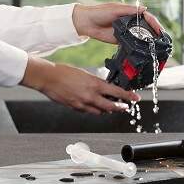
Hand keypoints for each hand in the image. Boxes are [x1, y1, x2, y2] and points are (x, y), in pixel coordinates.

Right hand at [21, 57, 139, 114]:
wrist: (47, 78)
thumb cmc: (63, 72)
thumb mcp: (84, 73)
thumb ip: (94, 82)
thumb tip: (102, 88)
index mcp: (94, 84)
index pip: (117, 92)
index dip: (128, 96)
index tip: (135, 98)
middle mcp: (90, 96)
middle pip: (111, 106)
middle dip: (120, 107)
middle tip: (125, 107)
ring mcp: (82, 104)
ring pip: (100, 111)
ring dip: (106, 110)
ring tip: (109, 107)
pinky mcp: (74, 108)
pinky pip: (87, 111)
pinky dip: (92, 109)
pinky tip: (92, 105)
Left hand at [72, 3, 163, 43]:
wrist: (86, 23)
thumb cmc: (99, 12)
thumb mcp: (115, 10)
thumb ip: (129, 10)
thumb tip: (145, 9)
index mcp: (130, 12)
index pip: (146, 17)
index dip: (154, 23)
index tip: (159, 29)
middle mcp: (130, 22)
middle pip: (146, 27)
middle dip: (155, 32)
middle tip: (162, 39)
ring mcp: (126, 31)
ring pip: (140, 36)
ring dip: (149, 40)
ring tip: (157, 46)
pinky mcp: (120, 40)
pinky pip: (131, 43)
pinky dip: (138, 47)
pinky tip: (144, 51)